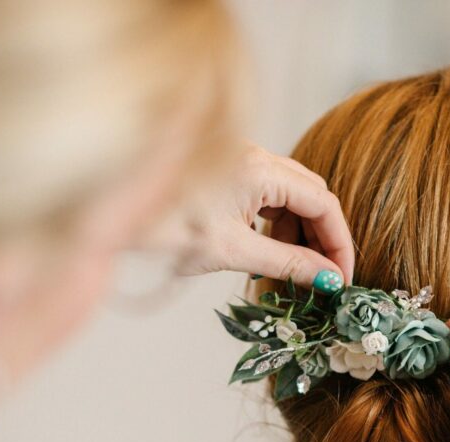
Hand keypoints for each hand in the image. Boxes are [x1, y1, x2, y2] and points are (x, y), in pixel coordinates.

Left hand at [176, 144, 353, 288]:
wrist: (107, 214)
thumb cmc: (163, 229)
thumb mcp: (233, 251)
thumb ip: (287, 263)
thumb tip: (328, 279)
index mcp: (258, 167)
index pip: (323, 202)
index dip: (339, 243)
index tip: (342, 279)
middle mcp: (254, 154)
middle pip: (311, 193)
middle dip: (322, 237)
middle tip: (324, 279)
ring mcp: (240, 159)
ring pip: (290, 194)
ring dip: (299, 232)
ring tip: (292, 270)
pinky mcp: (226, 171)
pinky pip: (267, 194)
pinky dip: (276, 223)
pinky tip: (268, 251)